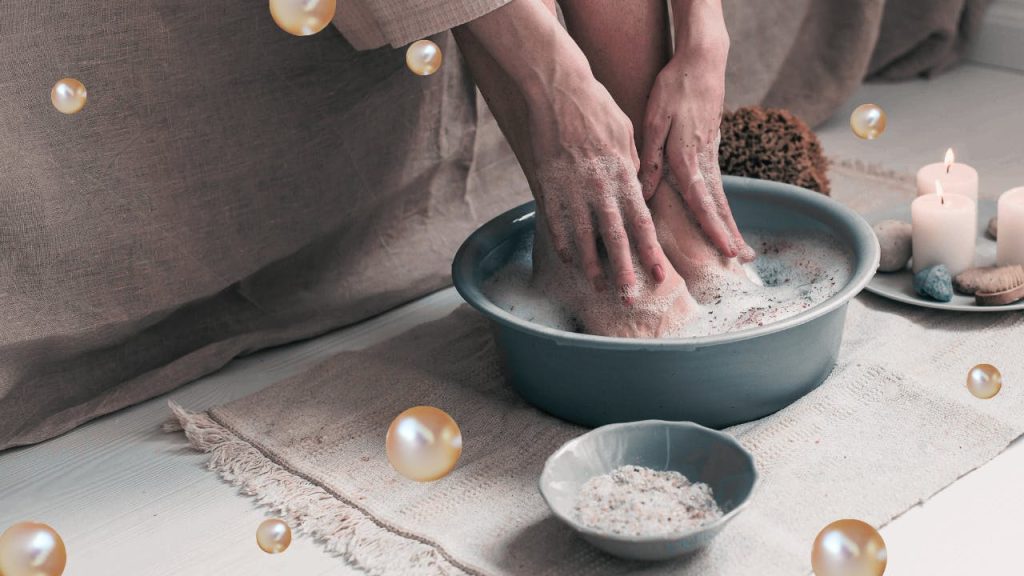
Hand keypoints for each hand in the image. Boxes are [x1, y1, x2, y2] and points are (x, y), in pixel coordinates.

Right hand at [528, 75, 667, 296]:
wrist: (557, 91)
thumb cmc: (596, 108)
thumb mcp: (627, 133)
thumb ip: (634, 165)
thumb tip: (639, 187)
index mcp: (622, 175)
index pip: (641, 223)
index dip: (650, 252)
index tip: (659, 275)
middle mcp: (599, 188)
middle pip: (614, 238)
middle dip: (623, 270)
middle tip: (629, 297)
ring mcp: (571, 189)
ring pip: (583, 236)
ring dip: (591, 264)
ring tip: (597, 285)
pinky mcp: (547, 186)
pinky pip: (556, 222)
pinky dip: (563, 242)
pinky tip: (570, 258)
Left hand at [637, 14, 753, 261]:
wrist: (703, 61)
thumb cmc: (673, 87)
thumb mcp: (653, 119)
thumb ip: (649, 158)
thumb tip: (641, 193)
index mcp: (686, 156)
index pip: (701, 200)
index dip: (711, 228)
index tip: (724, 250)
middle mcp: (703, 159)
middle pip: (718, 204)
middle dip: (729, 234)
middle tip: (741, 260)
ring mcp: (712, 153)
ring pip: (721, 196)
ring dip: (729, 223)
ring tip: (739, 248)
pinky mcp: (712, 147)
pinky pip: (717, 183)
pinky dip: (722, 205)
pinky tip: (723, 219)